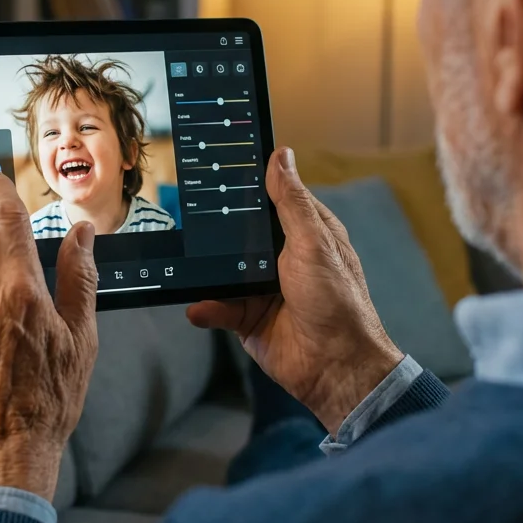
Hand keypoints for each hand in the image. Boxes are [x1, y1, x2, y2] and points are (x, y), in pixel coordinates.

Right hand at [188, 147, 401, 432]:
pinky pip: (218, 307)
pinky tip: (198, 307)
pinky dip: (207, 307)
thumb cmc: (336, 300)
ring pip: (223, 270)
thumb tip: (281, 155)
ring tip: (187, 265)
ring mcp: (263, 288)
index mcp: (305, 233)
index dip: (251, 182)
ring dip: (207, 271)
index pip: (273, 198)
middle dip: (217, 228)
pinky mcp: (248, 317)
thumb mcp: (313, 243)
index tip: (218, 163)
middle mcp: (282, 257)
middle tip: (186, 213)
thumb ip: (291, 202)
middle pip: (241, 233)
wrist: (335, 367)